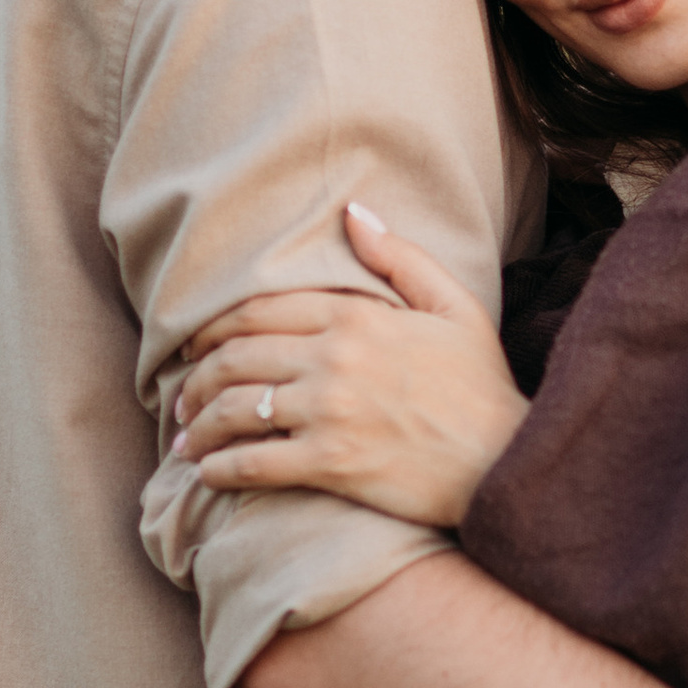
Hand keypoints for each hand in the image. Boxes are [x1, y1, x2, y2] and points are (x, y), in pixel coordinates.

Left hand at [173, 202, 528, 531]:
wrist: (505, 462)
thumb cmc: (481, 386)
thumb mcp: (454, 306)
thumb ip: (399, 257)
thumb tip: (352, 212)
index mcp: (356, 316)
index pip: (259, 312)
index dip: (213, 330)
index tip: (195, 348)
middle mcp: (334, 358)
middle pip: (235, 358)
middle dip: (195, 379)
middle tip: (181, 398)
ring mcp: (329, 411)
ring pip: (235, 409)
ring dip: (199, 426)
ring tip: (186, 441)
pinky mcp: (331, 464)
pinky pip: (253, 463)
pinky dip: (219, 470)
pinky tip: (206, 475)